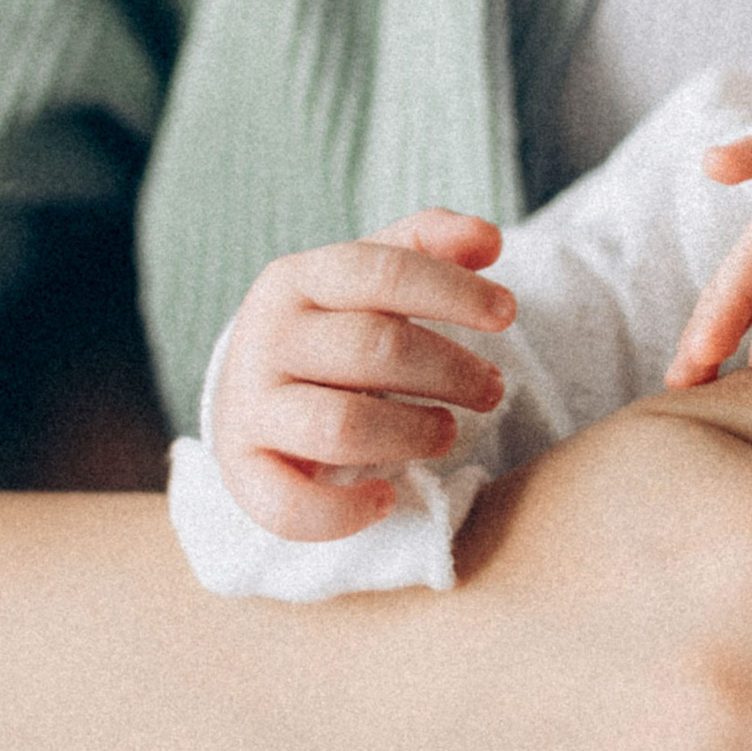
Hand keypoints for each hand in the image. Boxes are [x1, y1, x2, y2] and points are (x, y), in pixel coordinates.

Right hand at [213, 214, 511, 543]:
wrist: (248, 394)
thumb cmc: (333, 328)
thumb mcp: (372, 278)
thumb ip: (429, 244)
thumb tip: (489, 238)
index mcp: (298, 278)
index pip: (383, 271)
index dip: (453, 291)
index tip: (508, 313)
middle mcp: (266, 339)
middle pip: (373, 348)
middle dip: (450, 370)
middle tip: (492, 389)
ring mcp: (249, 408)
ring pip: (340, 427)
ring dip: (412, 435)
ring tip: (446, 433)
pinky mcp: (243, 473)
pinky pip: (290, 506)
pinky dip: (345, 511)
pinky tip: (387, 498)